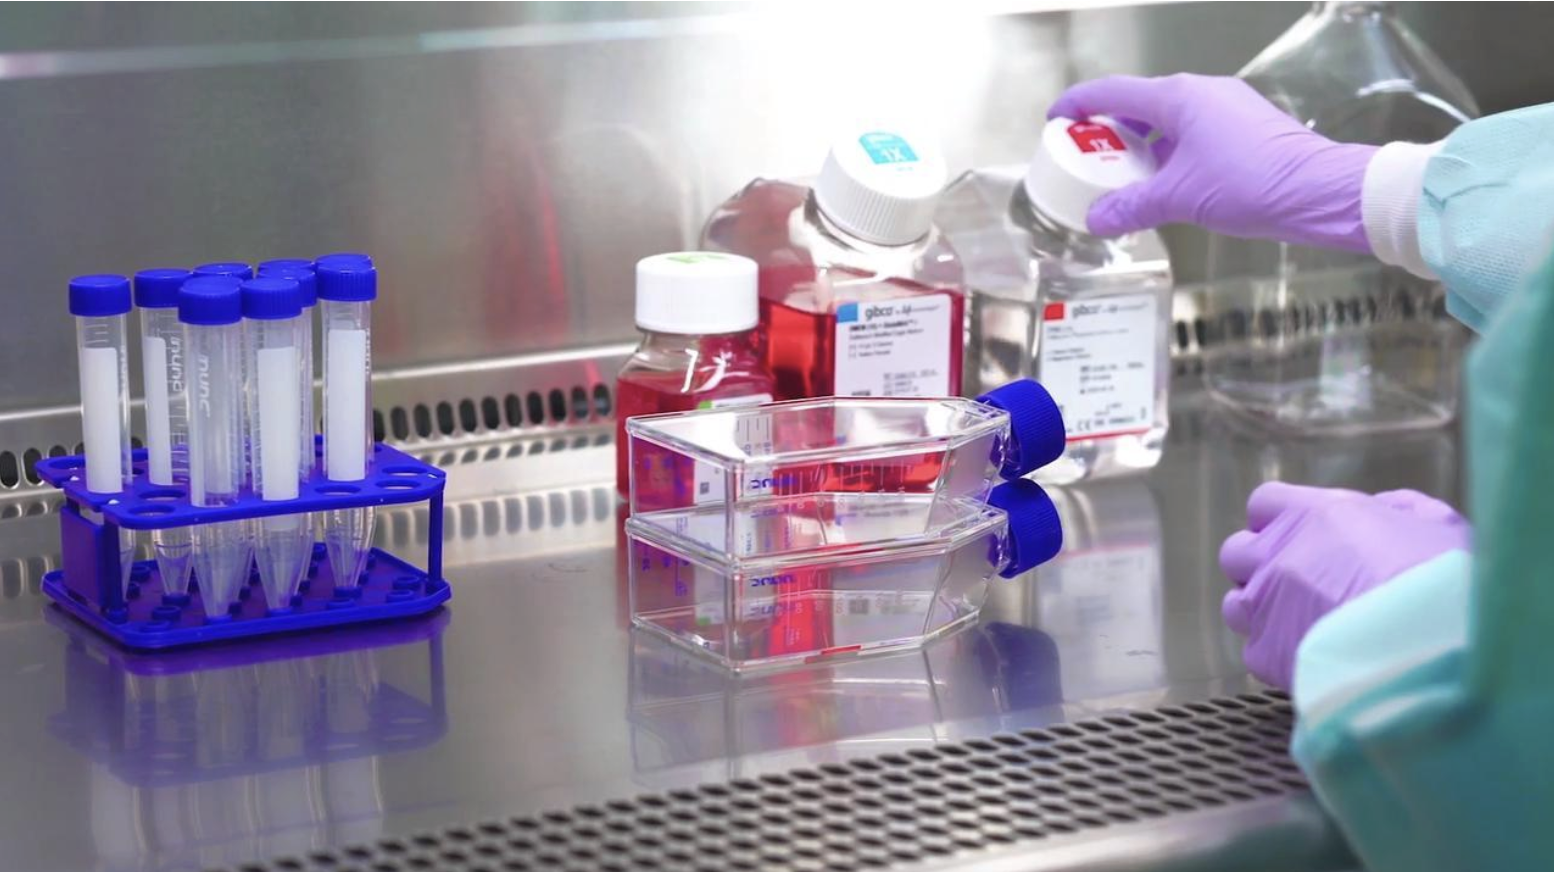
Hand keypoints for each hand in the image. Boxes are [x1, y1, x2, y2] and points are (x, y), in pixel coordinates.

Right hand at [1047, 74, 1375, 249]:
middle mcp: (1202, 93)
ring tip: (1121, 177)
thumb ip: (1132, 207)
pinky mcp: (1244, 128)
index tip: (1057, 119)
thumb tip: (1098, 220)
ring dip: (1140, 146)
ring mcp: (1226, 108)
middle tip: (1086, 157)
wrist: (1319, 191)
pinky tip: (1164, 183)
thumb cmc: (1252, 182)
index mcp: (1179, 98)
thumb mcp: (1179, 199)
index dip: (1079, 104)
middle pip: (1139, 104)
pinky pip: (1192, 133)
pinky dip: (1168, 153)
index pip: (1113, 91)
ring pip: (1167, 121)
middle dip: (1108, 131)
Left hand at [1219, 482, 1470, 688]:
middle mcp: (1275, 555)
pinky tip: (1312, 659)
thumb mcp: (1438, 526)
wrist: (1425, 648)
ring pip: (1235, 603)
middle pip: (1237, 552)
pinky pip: (1255, 650)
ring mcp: (1263, 605)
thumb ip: (1402, 510)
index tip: (1300, 536)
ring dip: (1261, 610)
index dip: (1279, 519)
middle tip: (1299, 583)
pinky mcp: (1265, 653)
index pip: (1265, 503)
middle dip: (1260, 564)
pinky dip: (1276, 654)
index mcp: (1313, 515)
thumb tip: (1387, 509)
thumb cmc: (1439, 581)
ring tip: (1303, 625)